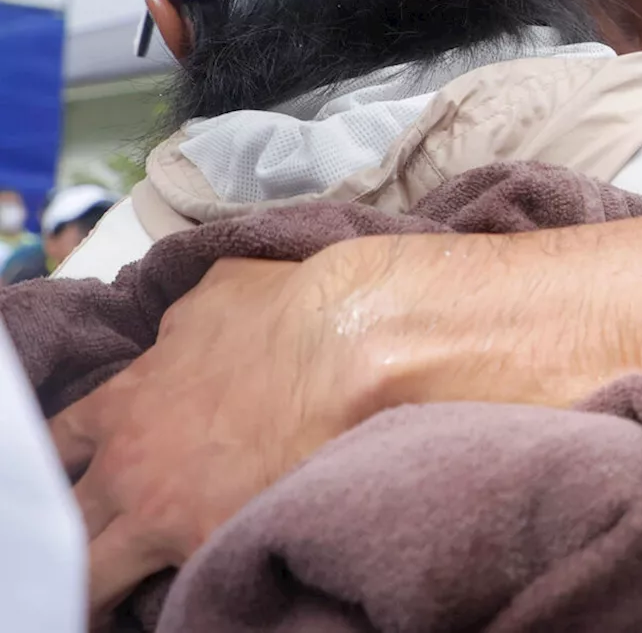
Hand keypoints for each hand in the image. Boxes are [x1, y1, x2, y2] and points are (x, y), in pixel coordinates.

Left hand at [49, 252, 377, 620]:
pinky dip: (177, 586)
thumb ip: (178, 329)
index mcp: (123, 402)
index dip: (64, 464)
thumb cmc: (287, 311)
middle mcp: (127, 466)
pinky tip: (196, 581)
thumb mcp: (213, 294)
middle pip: (65, 521)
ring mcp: (161, 514)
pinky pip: (170, 586)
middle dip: (79, 529)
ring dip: (107, 578)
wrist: (345, 350)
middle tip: (103, 536)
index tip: (84, 472)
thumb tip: (181, 337)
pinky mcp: (210, 543)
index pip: (56, 447)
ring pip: (94, 576)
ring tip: (128, 587)